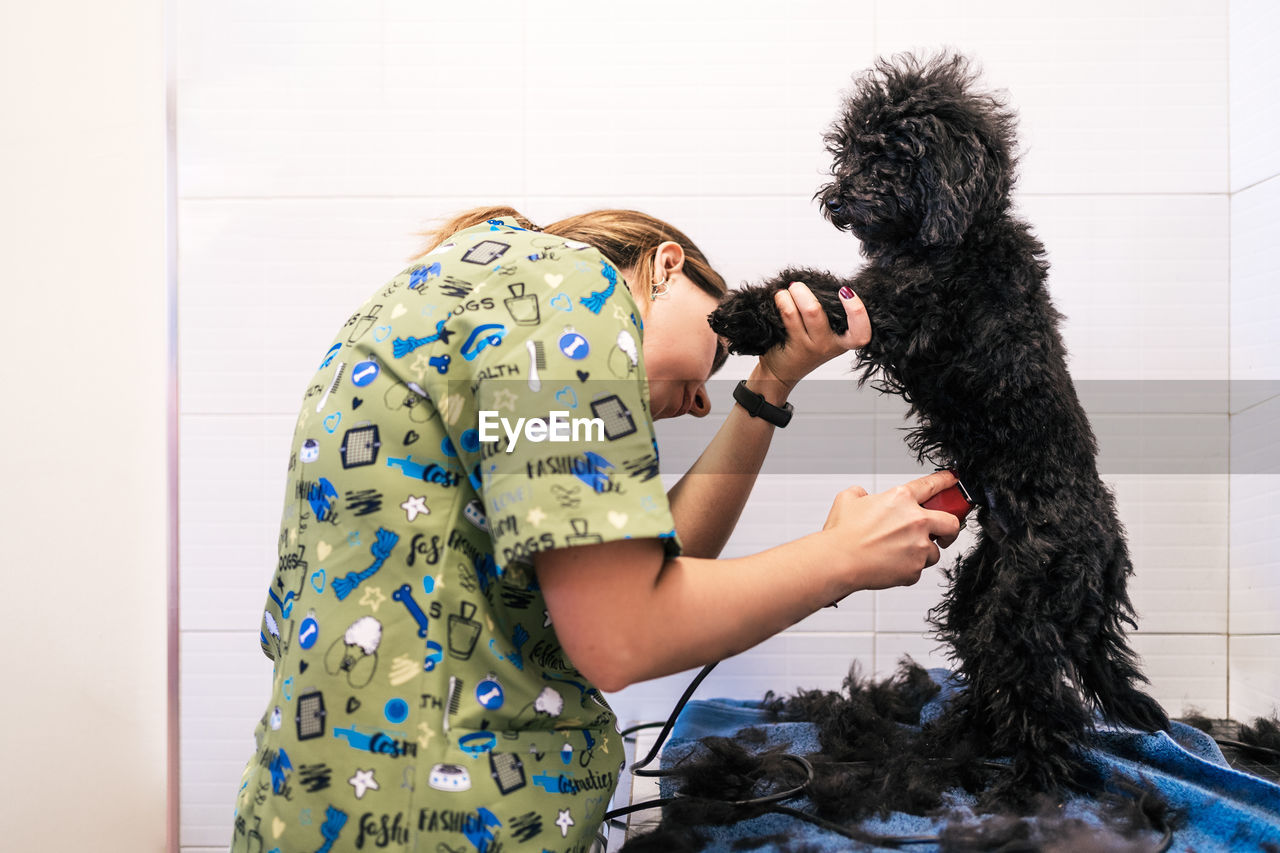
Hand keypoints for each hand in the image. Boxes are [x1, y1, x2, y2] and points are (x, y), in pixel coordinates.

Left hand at [758, 281, 871, 388]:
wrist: (781, 373)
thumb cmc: (803, 349)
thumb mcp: (824, 334)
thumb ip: (830, 313)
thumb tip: (822, 283)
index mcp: (844, 341)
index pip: (862, 332)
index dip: (857, 311)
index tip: (845, 291)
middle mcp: (830, 345)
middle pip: (825, 315)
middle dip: (808, 293)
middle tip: (798, 286)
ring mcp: (812, 347)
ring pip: (810, 312)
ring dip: (796, 294)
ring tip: (788, 290)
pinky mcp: (795, 346)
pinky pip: (790, 316)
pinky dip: (783, 301)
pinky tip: (780, 298)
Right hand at [820, 470, 962, 590]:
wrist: (837, 561)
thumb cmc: (842, 533)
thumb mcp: (847, 500)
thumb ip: (861, 494)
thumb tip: (864, 496)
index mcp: (901, 498)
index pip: (932, 485)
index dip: (946, 481)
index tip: (953, 481)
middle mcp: (916, 520)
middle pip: (951, 522)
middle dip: (950, 528)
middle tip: (942, 533)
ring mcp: (918, 546)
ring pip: (933, 551)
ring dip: (920, 553)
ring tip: (896, 554)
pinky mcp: (915, 569)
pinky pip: (917, 569)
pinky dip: (906, 569)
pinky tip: (888, 565)